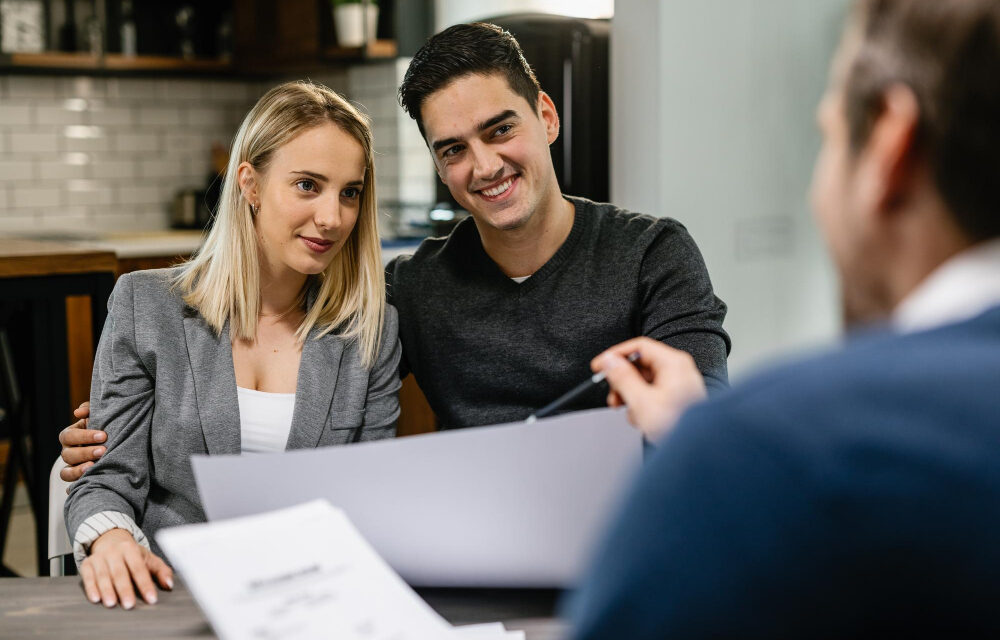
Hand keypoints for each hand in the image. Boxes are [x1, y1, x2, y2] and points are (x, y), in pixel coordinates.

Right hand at [59, 402, 105, 482]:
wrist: (115, 442)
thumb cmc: (104, 426)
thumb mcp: (98, 415)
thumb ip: (89, 410)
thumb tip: (78, 412)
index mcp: (70, 435)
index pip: (69, 436)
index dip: (84, 436)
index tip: (103, 435)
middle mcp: (68, 452)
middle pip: (68, 454)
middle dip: (85, 452)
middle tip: (103, 450)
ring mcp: (72, 467)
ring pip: (66, 472)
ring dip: (79, 470)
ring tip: (94, 466)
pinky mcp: (78, 479)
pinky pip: (72, 485)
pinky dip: (77, 484)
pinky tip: (89, 481)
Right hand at [80, 529, 172, 608]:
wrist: (109, 539)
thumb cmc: (132, 554)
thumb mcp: (148, 558)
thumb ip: (161, 571)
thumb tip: (169, 584)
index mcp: (131, 549)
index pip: (139, 568)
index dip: (145, 584)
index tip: (151, 599)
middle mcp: (114, 552)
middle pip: (120, 572)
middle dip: (125, 589)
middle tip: (129, 605)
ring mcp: (99, 557)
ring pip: (103, 575)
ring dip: (106, 590)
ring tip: (111, 603)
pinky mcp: (87, 564)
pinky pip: (87, 577)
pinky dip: (91, 588)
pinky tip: (95, 599)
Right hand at [592, 337, 706, 440]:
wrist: (697, 449)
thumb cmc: (678, 426)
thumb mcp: (641, 401)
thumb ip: (622, 378)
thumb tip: (609, 361)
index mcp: (673, 363)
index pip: (639, 347)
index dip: (616, 355)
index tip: (600, 365)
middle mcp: (678, 370)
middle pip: (641, 365)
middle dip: (622, 381)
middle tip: (612, 394)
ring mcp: (679, 384)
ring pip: (645, 381)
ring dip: (631, 395)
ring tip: (627, 409)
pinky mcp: (678, 398)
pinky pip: (654, 393)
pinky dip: (642, 403)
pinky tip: (641, 417)